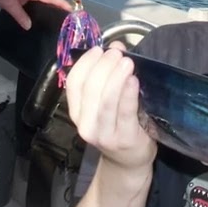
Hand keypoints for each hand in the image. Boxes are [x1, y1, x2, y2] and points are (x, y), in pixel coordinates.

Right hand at [65, 43, 156, 171]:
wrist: (129, 160)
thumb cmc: (117, 125)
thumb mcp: (105, 103)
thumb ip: (107, 76)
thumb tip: (116, 46)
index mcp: (77, 113)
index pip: (74, 84)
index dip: (85, 63)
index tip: (99, 49)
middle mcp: (85, 125)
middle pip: (90, 89)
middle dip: (104, 66)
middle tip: (117, 53)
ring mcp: (104, 134)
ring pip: (105, 100)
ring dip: (115, 76)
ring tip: (127, 62)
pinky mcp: (124, 139)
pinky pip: (125, 112)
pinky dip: (128, 93)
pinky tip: (133, 80)